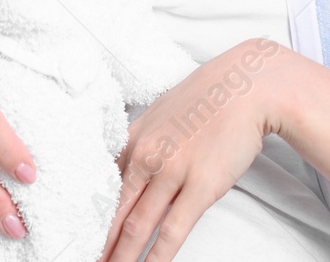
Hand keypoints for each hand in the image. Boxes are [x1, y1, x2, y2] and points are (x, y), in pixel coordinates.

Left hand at [97, 38, 288, 261]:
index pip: (102, 186)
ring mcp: (171, 172)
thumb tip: (134, 164)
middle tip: (84, 261)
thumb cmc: (211, 97)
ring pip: (136, 226)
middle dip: (97, 243)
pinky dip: (157, 257)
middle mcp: (146, 156)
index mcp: (134, 138)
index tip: (81, 236)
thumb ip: (146, 140)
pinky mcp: (200, 186)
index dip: (91, 216)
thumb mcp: (165, 112)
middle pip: (113, 211)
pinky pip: (173, 231)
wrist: (248, 85)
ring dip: (120, 257)